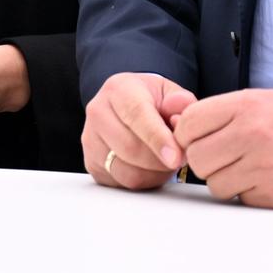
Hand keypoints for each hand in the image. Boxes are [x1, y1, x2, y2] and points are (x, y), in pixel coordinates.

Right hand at [82, 73, 196, 190]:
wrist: (125, 106)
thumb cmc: (149, 100)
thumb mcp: (169, 91)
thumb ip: (181, 101)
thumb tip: (181, 112)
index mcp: (118, 89)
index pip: (137, 115)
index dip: (158, 138)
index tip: (176, 157)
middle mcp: (98, 112)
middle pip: (130, 148)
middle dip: (161, 160)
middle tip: (179, 157)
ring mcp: (90, 139)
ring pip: (127, 171)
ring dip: (154, 174)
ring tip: (165, 160)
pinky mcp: (91, 163)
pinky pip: (123, 183)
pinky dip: (144, 181)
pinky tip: (150, 167)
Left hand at [172, 89, 272, 208]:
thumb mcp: (264, 101)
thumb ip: (222, 112)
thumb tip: (179, 124)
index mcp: (245, 105)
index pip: (189, 123)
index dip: (189, 135)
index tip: (200, 140)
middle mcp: (250, 133)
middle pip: (196, 157)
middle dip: (206, 161)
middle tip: (226, 158)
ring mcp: (262, 166)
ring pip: (214, 183)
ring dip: (226, 180)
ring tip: (250, 170)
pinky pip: (240, 199)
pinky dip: (248, 195)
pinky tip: (267, 182)